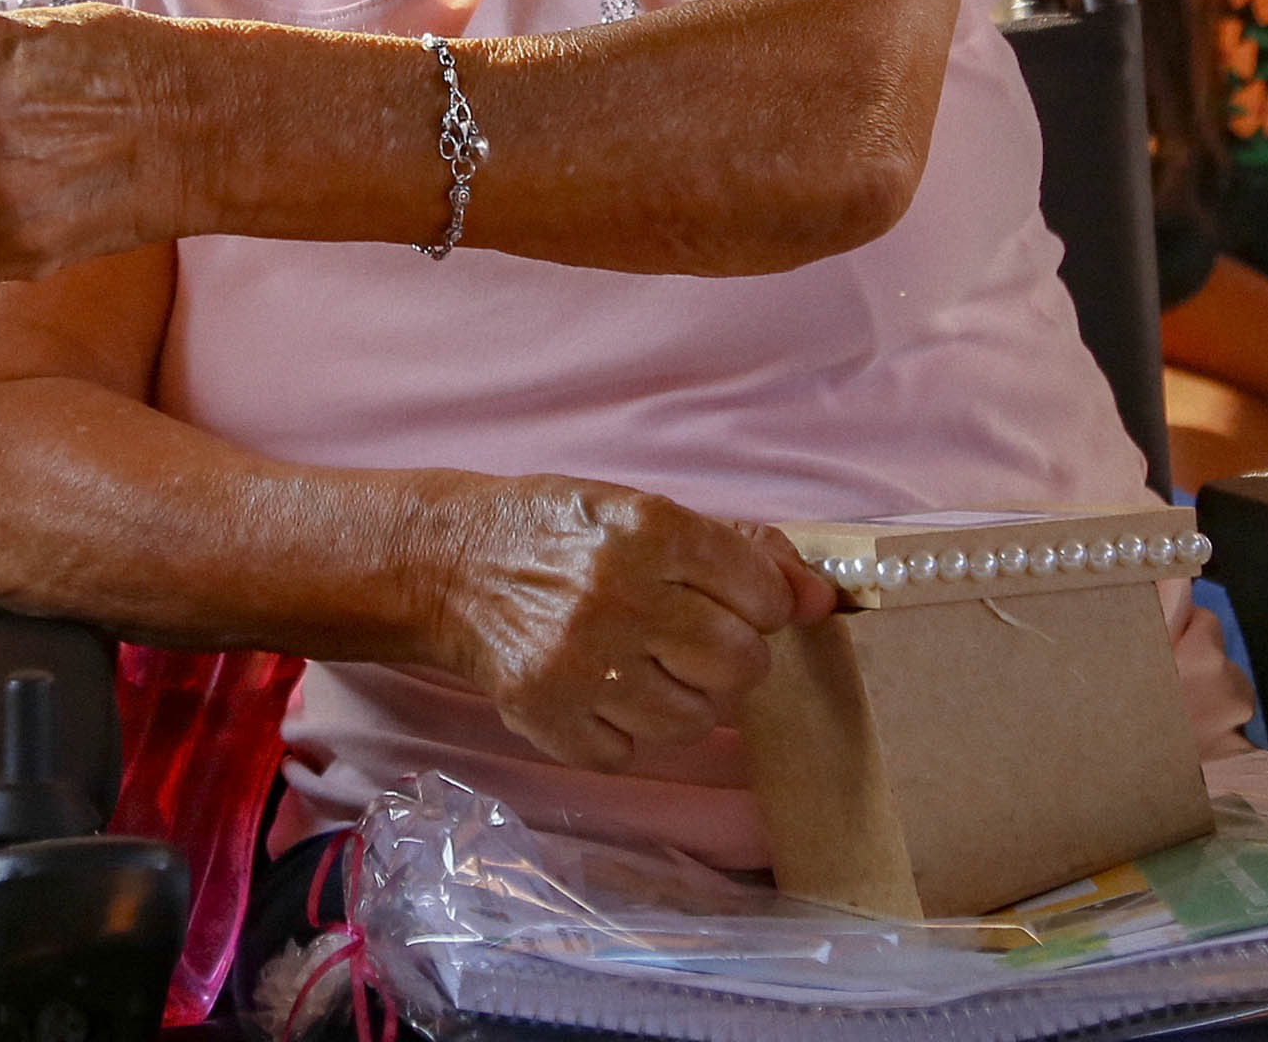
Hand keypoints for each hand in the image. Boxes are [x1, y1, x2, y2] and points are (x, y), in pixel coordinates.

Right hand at [425, 475, 832, 774]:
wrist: (445, 563)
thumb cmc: (556, 533)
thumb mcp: (641, 514)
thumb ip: (737, 550)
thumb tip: (822, 598)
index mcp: (649, 530)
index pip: (762, 594)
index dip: (756, 603)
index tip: (725, 601)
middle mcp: (619, 594)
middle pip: (739, 664)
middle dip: (727, 659)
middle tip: (687, 642)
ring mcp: (581, 661)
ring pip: (694, 721)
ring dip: (681, 701)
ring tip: (644, 670)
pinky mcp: (548, 713)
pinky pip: (629, 753)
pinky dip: (623, 732)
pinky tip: (599, 694)